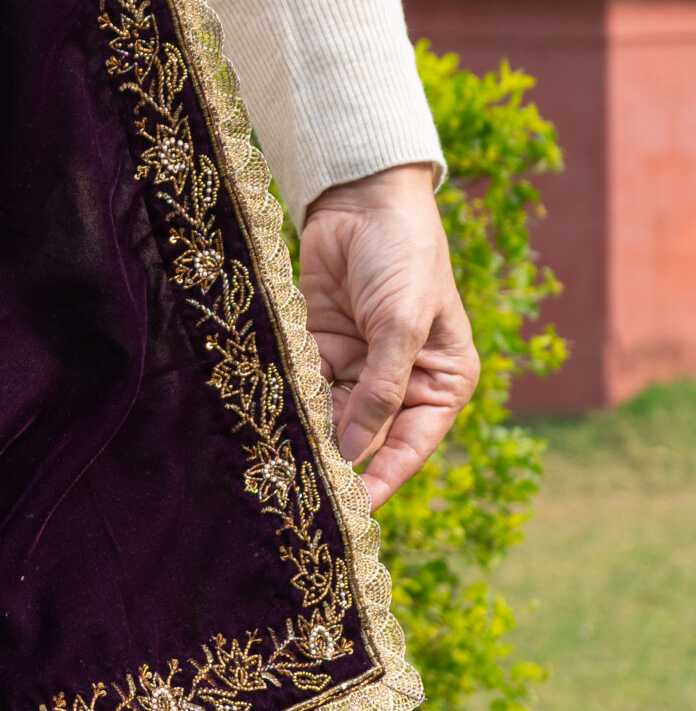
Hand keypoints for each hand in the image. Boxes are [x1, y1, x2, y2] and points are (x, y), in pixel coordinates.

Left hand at [297, 163, 479, 508]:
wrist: (363, 199)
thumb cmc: (403, 256)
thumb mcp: (401, 324)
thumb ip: (381, 389)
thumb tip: (356, 451)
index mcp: (442, 382)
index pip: (409, 445)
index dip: (381, 479)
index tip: (349, 512)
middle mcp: (402, 381)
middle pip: (366, 436)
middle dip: (336, 460)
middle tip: (299, 492)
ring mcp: (360, 365)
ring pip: (331, 416)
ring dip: (307, 434)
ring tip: (278, 461)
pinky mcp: (323, 347)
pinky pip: (305, 387)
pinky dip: (289, 402)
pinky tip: (267, 422)